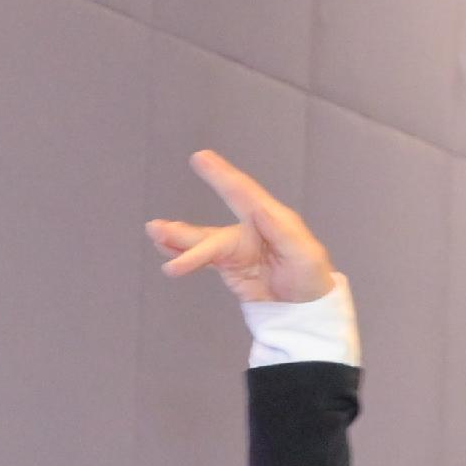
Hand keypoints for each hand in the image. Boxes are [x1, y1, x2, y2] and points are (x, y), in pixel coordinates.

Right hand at [146, 149, 334, 306]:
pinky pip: (202, 259)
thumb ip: (282, 231)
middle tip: (157, 228)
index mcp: (270, 220)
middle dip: (185, 232)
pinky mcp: (229, 267)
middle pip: (213, 229)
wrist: (306, 308)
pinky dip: (182, 255)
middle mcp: (249, 230)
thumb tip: (260, 209)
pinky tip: (165, 251)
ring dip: (177, 242)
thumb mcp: (306, 254)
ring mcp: (236, 249)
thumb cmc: (312, 277)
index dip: (221, 175)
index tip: (201, 158)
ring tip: (154, 237)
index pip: (243, 193)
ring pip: (202, 244)